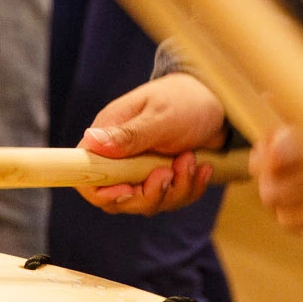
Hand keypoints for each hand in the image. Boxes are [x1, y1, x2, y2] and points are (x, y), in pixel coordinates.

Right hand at [75, 74, 226, 215]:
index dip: (101, 192)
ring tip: (191, 159)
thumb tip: (91, 141)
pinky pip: (170, 199)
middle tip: (169, 172)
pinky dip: (189, 188)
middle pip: (119, 199)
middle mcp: (120, 157)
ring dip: (175, 188)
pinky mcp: (162, 177)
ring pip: (148, 202)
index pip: (87, 176)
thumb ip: (129, 135)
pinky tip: (203, 168)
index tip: (128, 188)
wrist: (215, 99)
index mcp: (109, 137)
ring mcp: (141, 170)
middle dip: (149, 194)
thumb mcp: (160, 116)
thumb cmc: (184, 99)